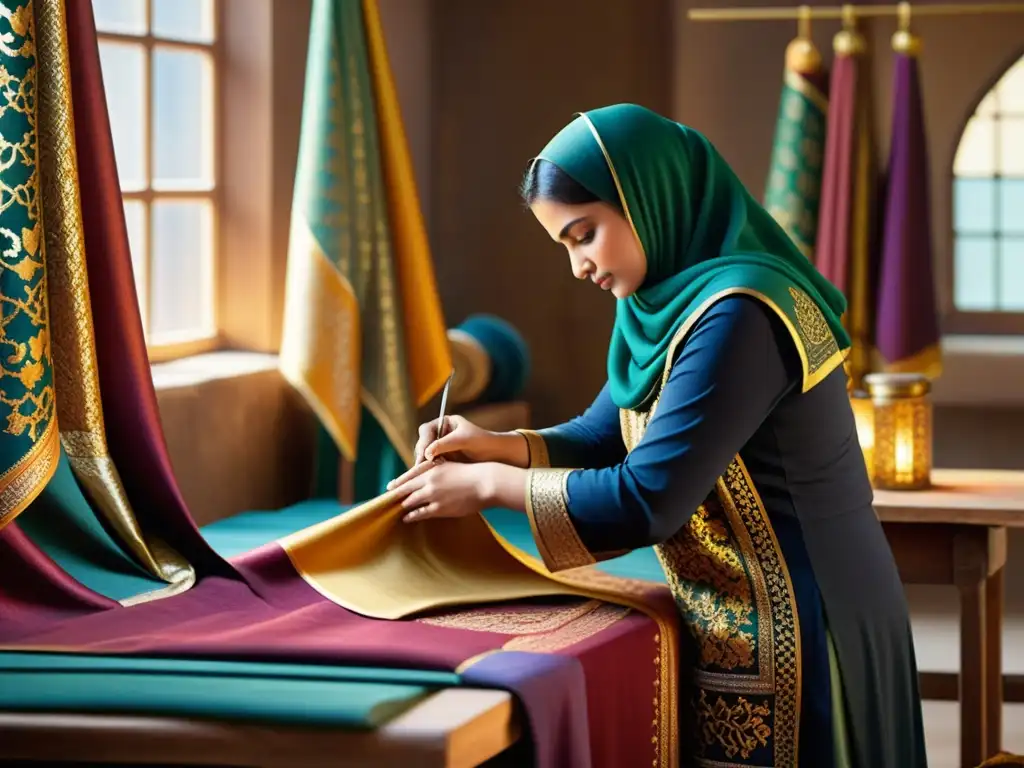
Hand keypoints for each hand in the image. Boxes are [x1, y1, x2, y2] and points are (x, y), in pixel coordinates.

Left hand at [389, 459, 489, 522]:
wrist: (484, 482)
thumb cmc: (470, 473)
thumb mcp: (450, 465)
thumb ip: (436, 469)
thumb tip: (425, 475)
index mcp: (431, 469)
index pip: (408, 476)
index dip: (398, 483)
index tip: (389, 487)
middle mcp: (429, 481)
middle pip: (405, 490)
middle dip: (396, 495)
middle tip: (387, 501)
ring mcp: (433, 496)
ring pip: (410, 502)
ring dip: (403, 506)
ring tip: (396, 510)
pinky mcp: (440, 509)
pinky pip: (421, 513)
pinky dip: (412, 516)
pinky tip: (407, 518)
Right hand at [412, 415, 527, 466]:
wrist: (496, 455)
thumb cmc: (483, 442)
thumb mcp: (463, 440)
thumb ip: (444, 444)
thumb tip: (426, 453)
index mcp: (445, 423)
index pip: (426, 430)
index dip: (424, 441)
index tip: (426, 453)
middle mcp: (440, 435)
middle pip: (422, 443)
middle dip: (421, 454)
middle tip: (422, 466)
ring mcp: (440, 448)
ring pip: (424, 456)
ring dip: (423, 464)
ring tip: (426, 473)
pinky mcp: (442, 461)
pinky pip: (431, 465)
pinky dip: (429, 470)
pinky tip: (431, 477)